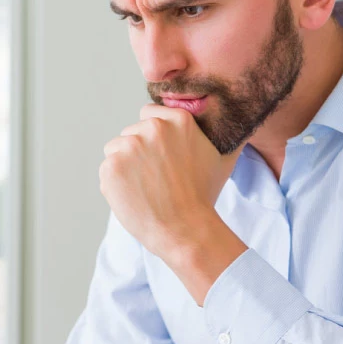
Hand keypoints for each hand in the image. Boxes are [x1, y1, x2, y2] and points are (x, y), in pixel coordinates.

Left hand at [100, 105, 246, 301]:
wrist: (185, 229)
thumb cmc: (203, 196)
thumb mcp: (220, 158)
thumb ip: (218, 134)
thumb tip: (236, 124)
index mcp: (178, 120)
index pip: (148, 114)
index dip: (152, 136)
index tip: (160, 155)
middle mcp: (152, 128)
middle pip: (130, 133)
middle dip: (138, 153)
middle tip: (157, 177)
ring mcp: (129, 146)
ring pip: (115, 150)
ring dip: (124, 166)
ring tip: (147, 187)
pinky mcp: (111, 166)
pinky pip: (106, 170)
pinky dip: (115, 183)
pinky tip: (135, 196)